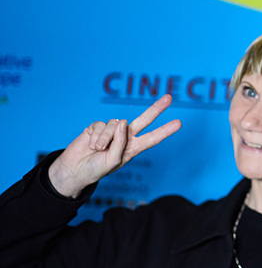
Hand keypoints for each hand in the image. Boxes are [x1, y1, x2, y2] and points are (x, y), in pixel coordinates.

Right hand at [47, 95, 180, 197]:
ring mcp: (112, 130)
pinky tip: (91, 145)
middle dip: (156, 109)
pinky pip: (100, 125)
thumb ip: (120, 143)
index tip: (179, 123)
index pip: (152, 138)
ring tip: (98, 149)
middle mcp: (125, 137)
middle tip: (169, 98)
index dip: (165, 131)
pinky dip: (96, 136)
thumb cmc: (97, 169)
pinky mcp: (97, 126)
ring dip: (105, 139)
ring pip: (115, 125)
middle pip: (144, 120)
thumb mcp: (113, 161)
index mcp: (133, 147)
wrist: (75, 169)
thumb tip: (123, 121)